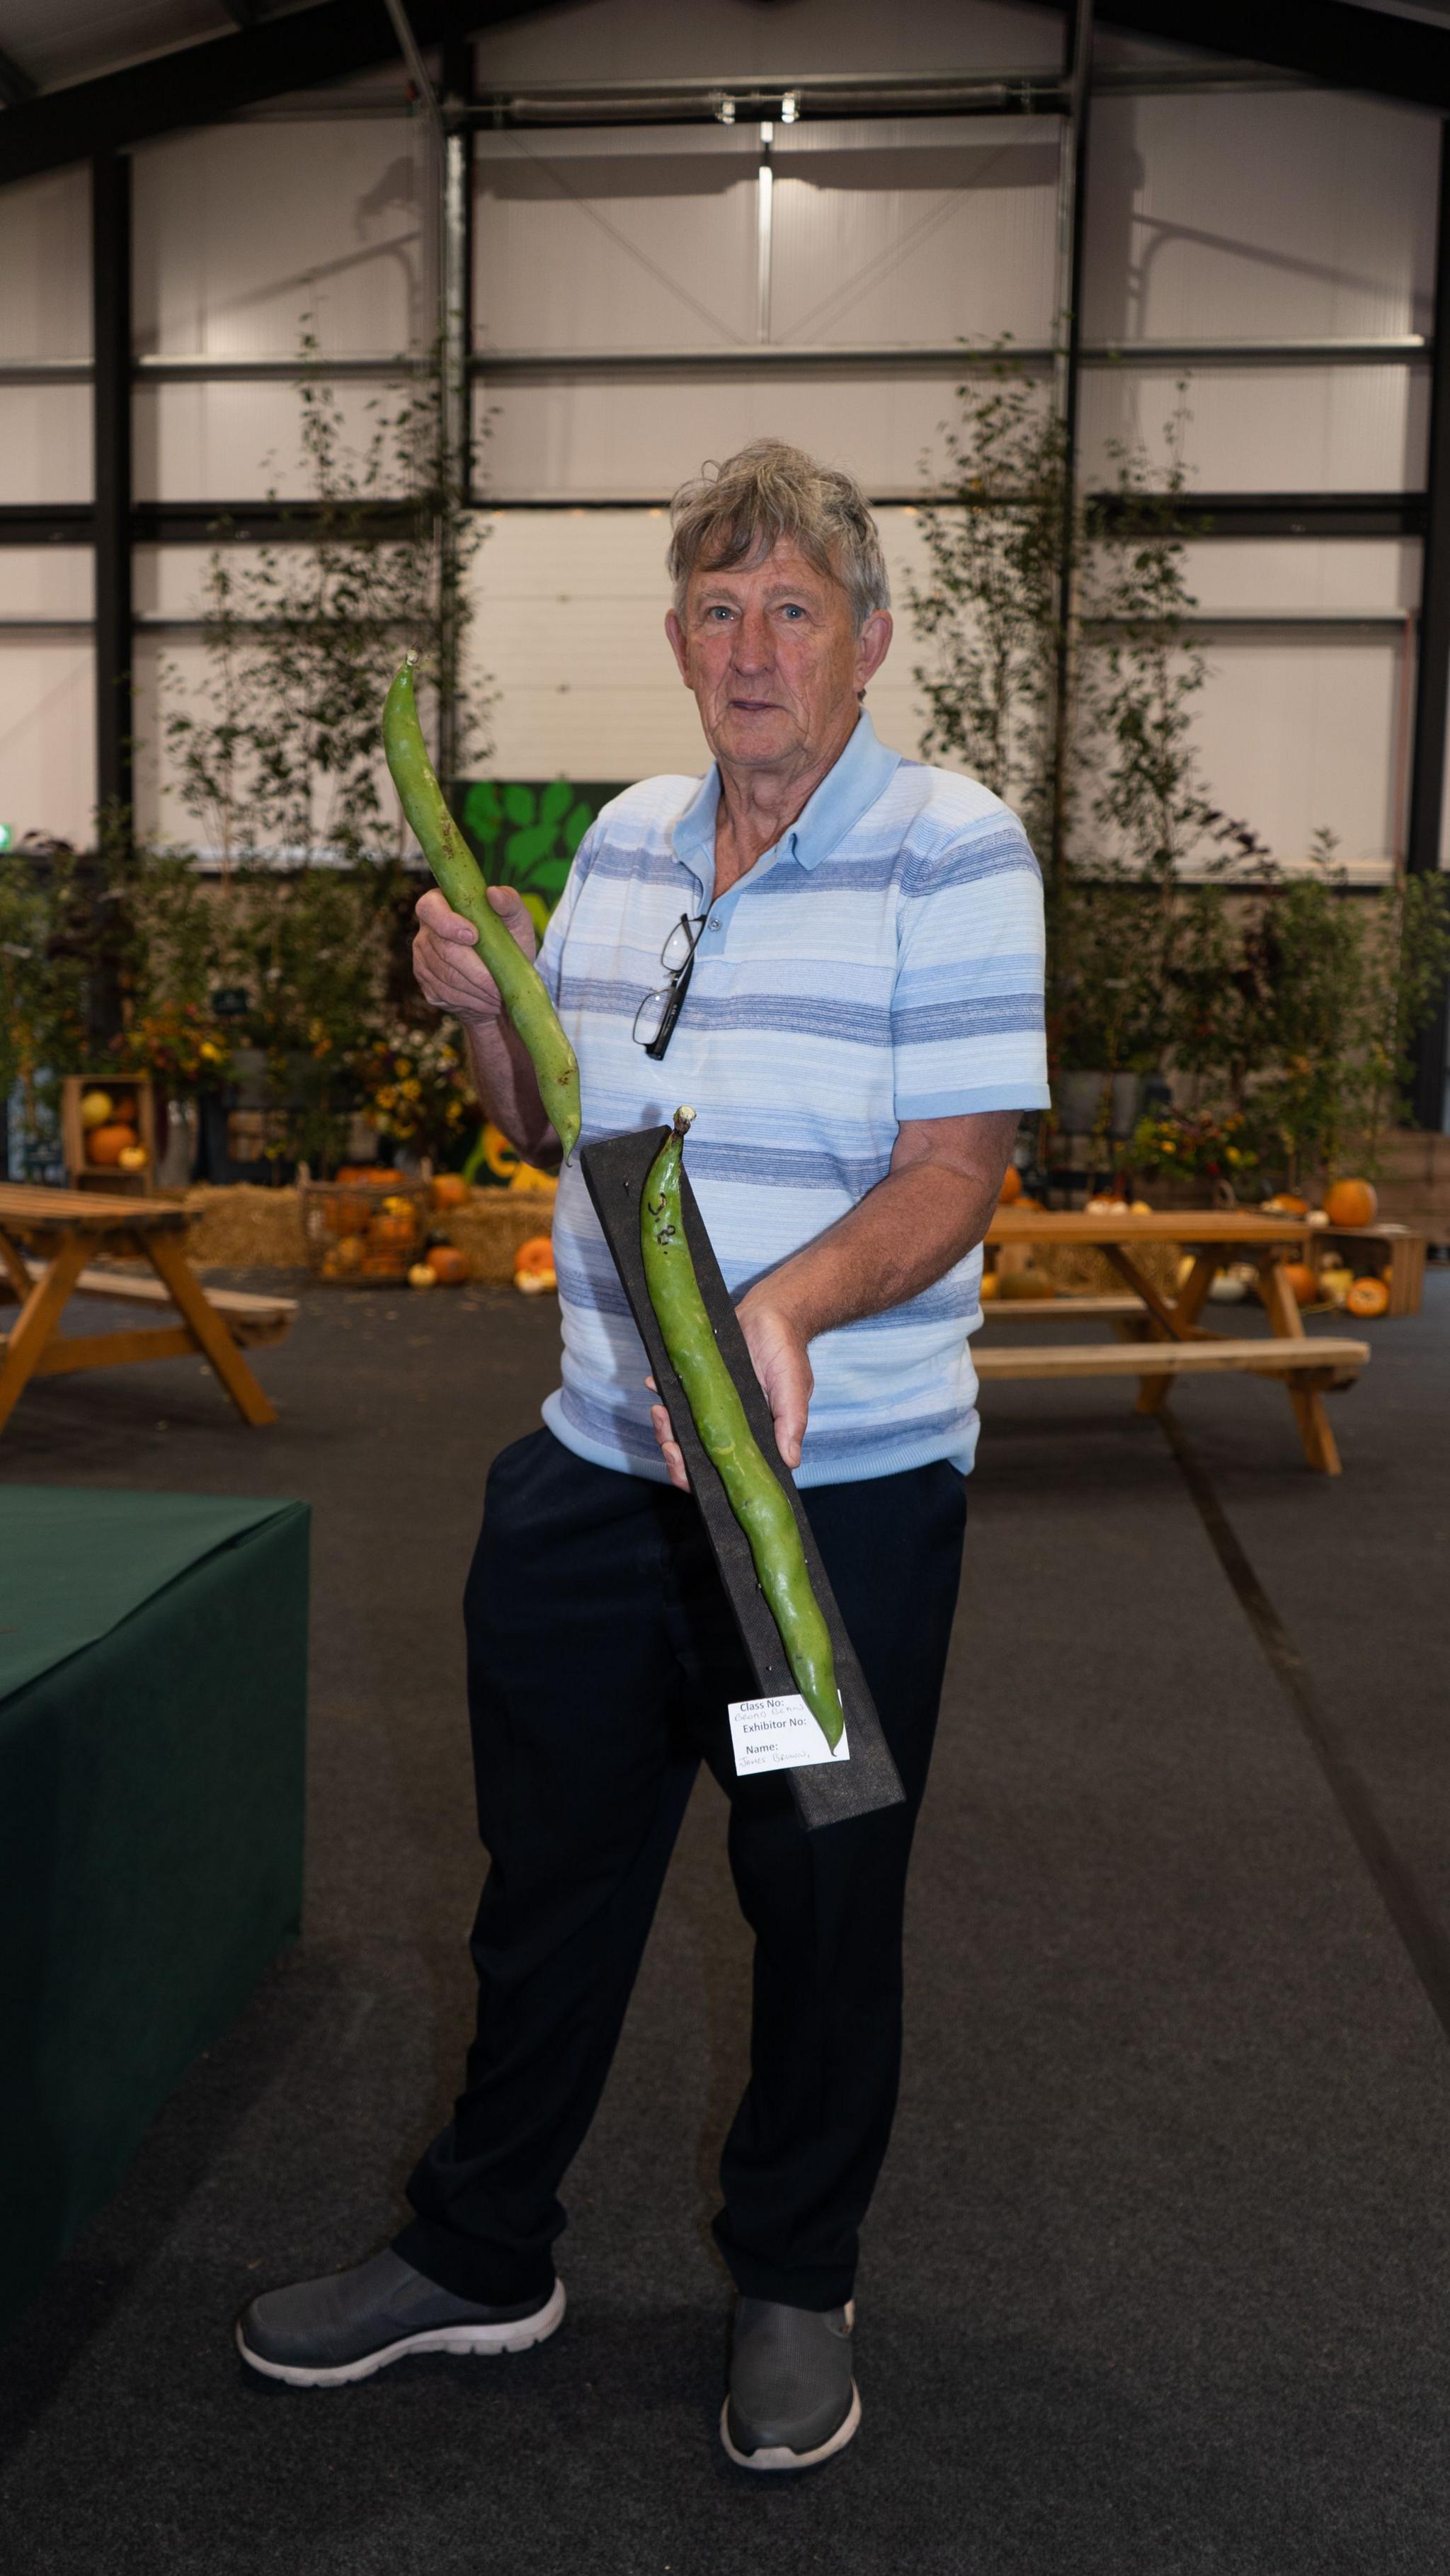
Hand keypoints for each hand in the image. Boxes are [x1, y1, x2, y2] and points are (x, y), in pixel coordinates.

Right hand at [413, 884, 535, 1023]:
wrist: (502, 976)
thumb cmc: (509, 940)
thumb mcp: (516, 919)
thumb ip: (509, 902)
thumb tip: (494, 893)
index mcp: (441, 904)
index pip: (431, 909)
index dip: (448, 923)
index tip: (474, 937)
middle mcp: (426, 931)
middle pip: (444, 950)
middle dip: (476, 971)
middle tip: (500, 985)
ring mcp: (422, 959)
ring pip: (446, 978)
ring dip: (476, 990)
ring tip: (500, 996)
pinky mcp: (426, 984)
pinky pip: (445, 995)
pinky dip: (470, 1002)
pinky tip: (487, 1002)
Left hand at [646, 1291, 813, 1493]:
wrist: (771, 1312)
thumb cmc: (787, 1353)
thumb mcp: (793, 1389)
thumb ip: (791, 1423)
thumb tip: (790, 1462)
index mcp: (753, 1437)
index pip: (726, 1470)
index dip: (703, 1478)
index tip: (687, 1467)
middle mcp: (728, 1426)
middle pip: (696, 1455)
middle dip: (676, 1457)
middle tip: (669, 1443)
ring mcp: (710, 1405)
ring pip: (681, 1428)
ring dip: (664, 1427)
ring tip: (659, 1412)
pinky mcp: (697, 1381)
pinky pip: (674, 1392)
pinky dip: (661, 1389)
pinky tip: (653, 1383)